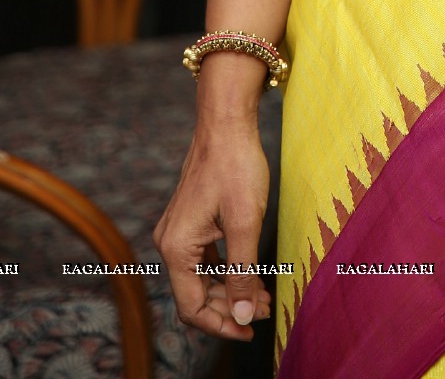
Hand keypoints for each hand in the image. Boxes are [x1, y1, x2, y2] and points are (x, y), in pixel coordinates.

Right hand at [154, 119, 271, 339]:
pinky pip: (204, 258)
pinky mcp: (190, 220)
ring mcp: (178, 230)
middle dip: (230, 307)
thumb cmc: (236, 166)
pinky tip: (251, 272)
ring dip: (230, 289)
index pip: (192, 307)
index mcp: (176, 247)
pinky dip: (226, 269)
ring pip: (201, 277)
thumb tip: (244, 315)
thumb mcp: (246, 223)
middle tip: (265, 310)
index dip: (221, 324)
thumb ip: (243, 273)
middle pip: (195, 294)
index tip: (250, 330)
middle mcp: (170, 242)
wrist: (226, 122)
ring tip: (264, 296)